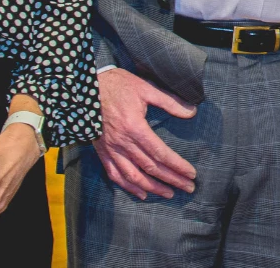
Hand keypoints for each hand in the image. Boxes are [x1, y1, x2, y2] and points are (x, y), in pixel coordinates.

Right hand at [92, 67, 197, 198]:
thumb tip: (192, 111)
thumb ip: (170, 102)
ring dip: (152, 187)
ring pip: (134, 176)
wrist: (87, 88)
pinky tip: (141, 193)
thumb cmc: (118, 86)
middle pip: (151, 168)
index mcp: (135, 127)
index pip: (160, 153)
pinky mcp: (102, 152)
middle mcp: (123, 143)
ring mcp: (111, 150)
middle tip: (188, 188)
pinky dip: (128, 187)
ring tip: (169, 193)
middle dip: (171, 180)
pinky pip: (115, 174)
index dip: (177, 165)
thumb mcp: (146, 88)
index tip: (191, 174)